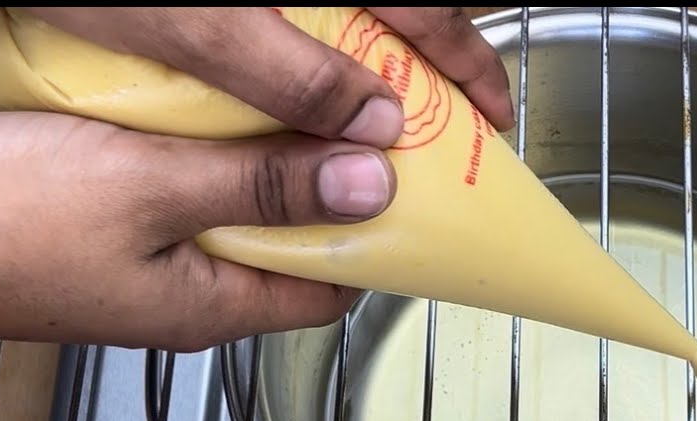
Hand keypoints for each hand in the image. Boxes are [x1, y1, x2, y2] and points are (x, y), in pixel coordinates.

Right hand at [0, 111, 395, 352]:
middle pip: (288, 246)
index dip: (372, 240)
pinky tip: (208, 113)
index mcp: (212, 307)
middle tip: (350, 128)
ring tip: (289, 111)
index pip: (331, 290)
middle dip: (324, 190)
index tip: (401, 184)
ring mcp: (146, 265)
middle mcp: (187, 296)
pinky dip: (208, 156)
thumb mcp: (151, 190)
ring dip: (264, 166)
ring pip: (236, 214)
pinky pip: (183, 194)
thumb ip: (261, 185)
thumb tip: (369, 185)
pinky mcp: (107, 230)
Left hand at [22, 7, 516, 146]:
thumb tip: (375, 128)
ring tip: (379, 129)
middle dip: (430, 73)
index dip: (472, 67)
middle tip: (441, 133)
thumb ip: (295, 76)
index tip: (494, 117)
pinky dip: (317, 64)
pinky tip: (300, 100)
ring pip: (352, 22)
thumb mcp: (202, 26)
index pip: (433, 11)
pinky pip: (302, 25)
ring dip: (373, 72)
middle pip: (401, 14)